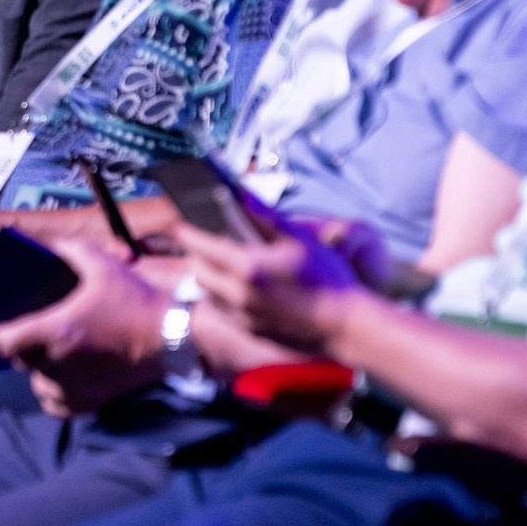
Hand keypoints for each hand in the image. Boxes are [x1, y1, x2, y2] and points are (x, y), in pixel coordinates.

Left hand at [0, 245, 167, 417]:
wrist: (173, 337)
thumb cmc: (137, 302)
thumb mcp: (104, 265)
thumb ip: (73, 252)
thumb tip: (54, 247)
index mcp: (58, 331)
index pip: (6, 342)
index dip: (1, 333)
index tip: (7, 325)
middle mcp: (61, 363)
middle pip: (20, 361)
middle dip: (22, 347)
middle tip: (35, 332)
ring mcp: (76, 386)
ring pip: (38, 384)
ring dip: (39, 370)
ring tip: (51, 355)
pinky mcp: (92, 401)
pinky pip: (57, 405)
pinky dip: (55, 394)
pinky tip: (63, 379)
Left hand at [178, 214, 367, 352]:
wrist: (346, 326)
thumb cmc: (327, 278)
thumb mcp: (299, 238)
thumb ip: (265, 216)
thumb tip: (240, 194)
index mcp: (247, 267)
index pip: (201, 245)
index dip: (188, 232)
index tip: (181, 224)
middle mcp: (238, 294)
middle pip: (198, 270)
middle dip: (197, 254)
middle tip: (204, 242)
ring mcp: (242, 316)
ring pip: (207, 292)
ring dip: (207, 277)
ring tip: (221, 264)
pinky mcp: (249, 331)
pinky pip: (221, 310)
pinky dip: (221, 296)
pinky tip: (238, 287)